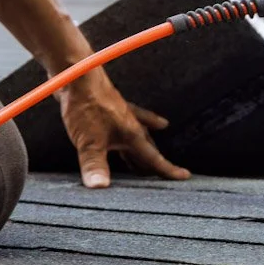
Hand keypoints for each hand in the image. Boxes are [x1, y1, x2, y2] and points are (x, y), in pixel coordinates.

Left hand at [56, 68, 190, 187]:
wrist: (78, 77)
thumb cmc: (86, 106)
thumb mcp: (89, 142)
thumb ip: (95, 165)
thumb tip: (100, 188)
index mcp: (131, 135)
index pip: (154, 158)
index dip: (168, 169)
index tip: (185, 176)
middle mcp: (131, 125)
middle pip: (147, 148)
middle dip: (155, 162)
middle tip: (163, 175)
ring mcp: (122, 115)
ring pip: (140, 134)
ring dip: (146, 146)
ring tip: (151, 155)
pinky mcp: (112, 107)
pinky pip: (131, 117)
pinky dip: (142, 121)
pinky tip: (149, 121)